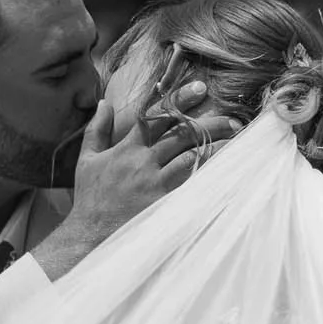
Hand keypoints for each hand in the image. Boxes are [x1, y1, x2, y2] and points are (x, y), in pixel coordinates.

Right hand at [32, 82, 233, 280]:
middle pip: (181, 133)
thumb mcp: (87, 160)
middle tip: (232, 118)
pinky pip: (190, 182)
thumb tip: (104, 103)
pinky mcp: (163, 201)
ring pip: (190, 155)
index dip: (178, 99)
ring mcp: (154, 181)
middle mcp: (143, 160)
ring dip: (214, 146)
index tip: (200, 88)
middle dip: (209, 123)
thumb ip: (97, 129)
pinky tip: (226, 167)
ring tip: (235, 141)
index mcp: (127, 148)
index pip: (155, 115)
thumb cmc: (90, 199)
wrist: (90, 234)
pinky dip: (208, 172)